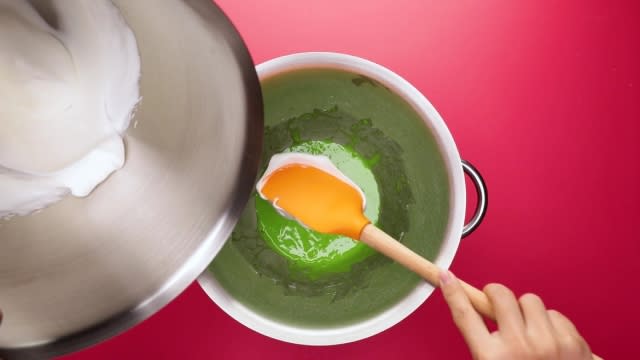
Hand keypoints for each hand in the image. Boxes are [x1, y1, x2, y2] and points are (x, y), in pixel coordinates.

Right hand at [440, 271, 592, 359]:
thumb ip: (485, 343)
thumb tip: (479, 307)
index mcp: (492, 359)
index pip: (465, 315)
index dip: (453, 292)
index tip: (446, 277)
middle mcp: (519, 348)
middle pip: (501, 295)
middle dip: (497, 296)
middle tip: (498, 304)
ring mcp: (549, 344)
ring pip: (530, 300)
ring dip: (527, 312)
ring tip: (530, 334)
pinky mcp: (573, 343)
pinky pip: (556, 315)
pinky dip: (551, 325)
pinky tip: (551, 344)